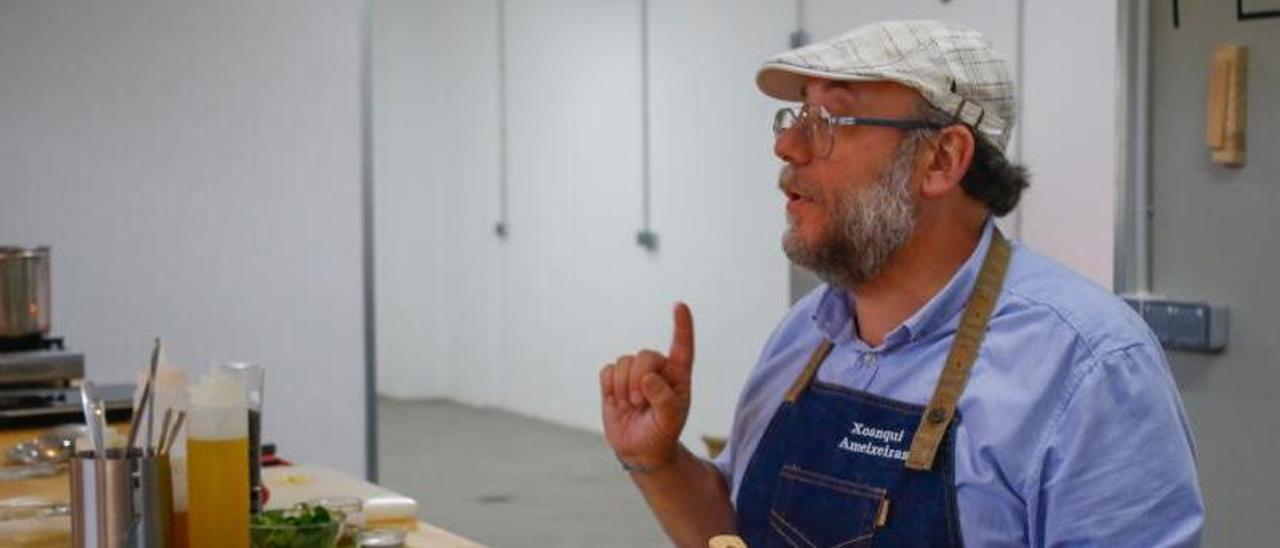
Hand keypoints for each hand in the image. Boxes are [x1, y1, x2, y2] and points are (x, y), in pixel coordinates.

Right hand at [600, 302, 695, 470]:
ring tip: (632, 405)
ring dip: (624, 387)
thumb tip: (648, 378)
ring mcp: (634, 373)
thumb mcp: (670, 421)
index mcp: (678, 375)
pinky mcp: (614, 380)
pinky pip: (607, 370)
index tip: (680, 305)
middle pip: (645, 355)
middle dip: (638, 379)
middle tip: (640, 402)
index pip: (682, 346)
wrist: (640, 449)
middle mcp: (657, 368)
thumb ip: (664, 400)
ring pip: (623, 361)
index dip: (682, 326)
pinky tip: (618, 401)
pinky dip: (610, 387)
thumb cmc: (661, 433)